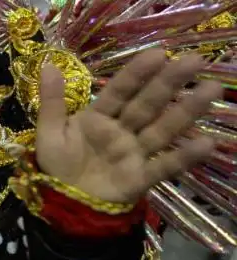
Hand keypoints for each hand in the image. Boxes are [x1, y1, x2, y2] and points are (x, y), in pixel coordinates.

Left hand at [35, 49, 220, 204]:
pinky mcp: (141, 178)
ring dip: (186, 111)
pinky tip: (206, 143)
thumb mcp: (49, 132)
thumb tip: (48, 64)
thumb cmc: (56, 167)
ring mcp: (134, 153)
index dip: (137, 73)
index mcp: (97, 117)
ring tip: (211, 90)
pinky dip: (184, 156)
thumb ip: (52, 101)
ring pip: (162, 128)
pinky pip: (165, 166)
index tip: (159, 53)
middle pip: (148, 104)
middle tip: (195, 60)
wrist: (62, 206)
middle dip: (170, 82)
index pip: (120, 90)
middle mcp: (121, 131)